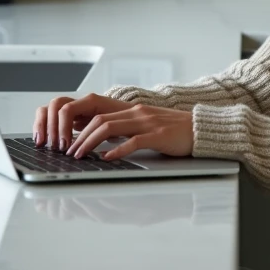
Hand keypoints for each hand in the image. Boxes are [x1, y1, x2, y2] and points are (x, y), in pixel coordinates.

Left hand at [32, 93, 193, 160]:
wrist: (200, 129)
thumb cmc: (173, 131)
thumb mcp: (146, 126)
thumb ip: (126, 130)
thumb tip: (102, 143)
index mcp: (132, 111)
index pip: (97, 114)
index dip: (79, 128)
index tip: (68, 142)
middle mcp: (136, 113)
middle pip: (99, 120)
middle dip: (79, 137)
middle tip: (68, 152)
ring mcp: (147, 122)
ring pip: (110, 128)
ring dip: (90, 143)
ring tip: (80, 156)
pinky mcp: (158, 134)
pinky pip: (133, 141)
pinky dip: (117, 150)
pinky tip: (107, 158)